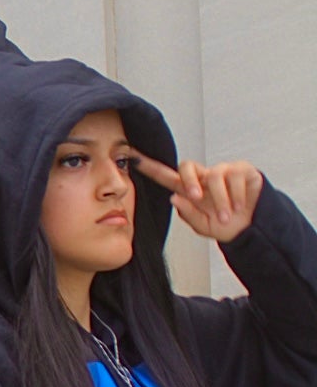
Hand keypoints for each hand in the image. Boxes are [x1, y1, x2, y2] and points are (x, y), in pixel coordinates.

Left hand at [134, 154, 262, 243]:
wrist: (255, 230)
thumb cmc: (227, 226)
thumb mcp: (204, 226)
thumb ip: (188, 214)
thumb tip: (174, 197)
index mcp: (191, 190)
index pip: (166, 176)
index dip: (149, 167)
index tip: (131, 156)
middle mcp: (204, 177)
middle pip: (186, 165)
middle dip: (189, 181)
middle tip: (197, 197)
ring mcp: (223, 171)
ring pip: (213, 176)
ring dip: (220, 200)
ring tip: (226, 215)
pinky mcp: (242, 170)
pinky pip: (234, 176)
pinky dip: (236, 195)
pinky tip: (239, 205)